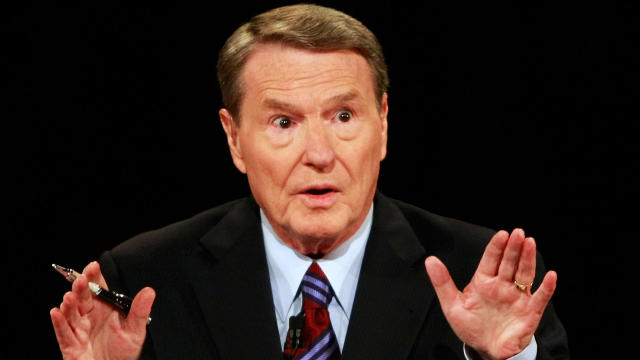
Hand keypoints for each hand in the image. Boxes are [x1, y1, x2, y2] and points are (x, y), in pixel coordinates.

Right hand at [50, 261, 155, 359]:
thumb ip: (140, 311)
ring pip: (71, 314)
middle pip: (82, 298)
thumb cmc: (123, 353)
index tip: (93, 266)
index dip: (94, 277)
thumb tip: (149, 291)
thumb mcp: (135, 331)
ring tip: (70, 297)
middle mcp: (90, 317)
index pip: (98, 289)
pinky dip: (59, 323)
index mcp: (104, 309)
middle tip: (81, 279)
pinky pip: (63, 333)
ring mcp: (79, 330)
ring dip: (69, 304)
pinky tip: (56, 313)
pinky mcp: (71, 345)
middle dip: (80, 288)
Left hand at [425, 229, 556, 359]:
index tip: (502, 234)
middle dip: (513, 248)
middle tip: (518, 233)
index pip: (491, 259)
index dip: (497, 246)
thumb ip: (442, 282)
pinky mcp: (530, 312)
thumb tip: (430, 260)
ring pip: (524, 274)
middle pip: (509, 263)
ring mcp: (517, 297)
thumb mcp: (452, 305)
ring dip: (528, 259)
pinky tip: (550, 276)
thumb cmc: (471, 327)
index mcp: (484, 281)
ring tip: (530, 243)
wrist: (486, 350)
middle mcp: (502, 286)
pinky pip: (540, 297)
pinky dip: (546, 287)